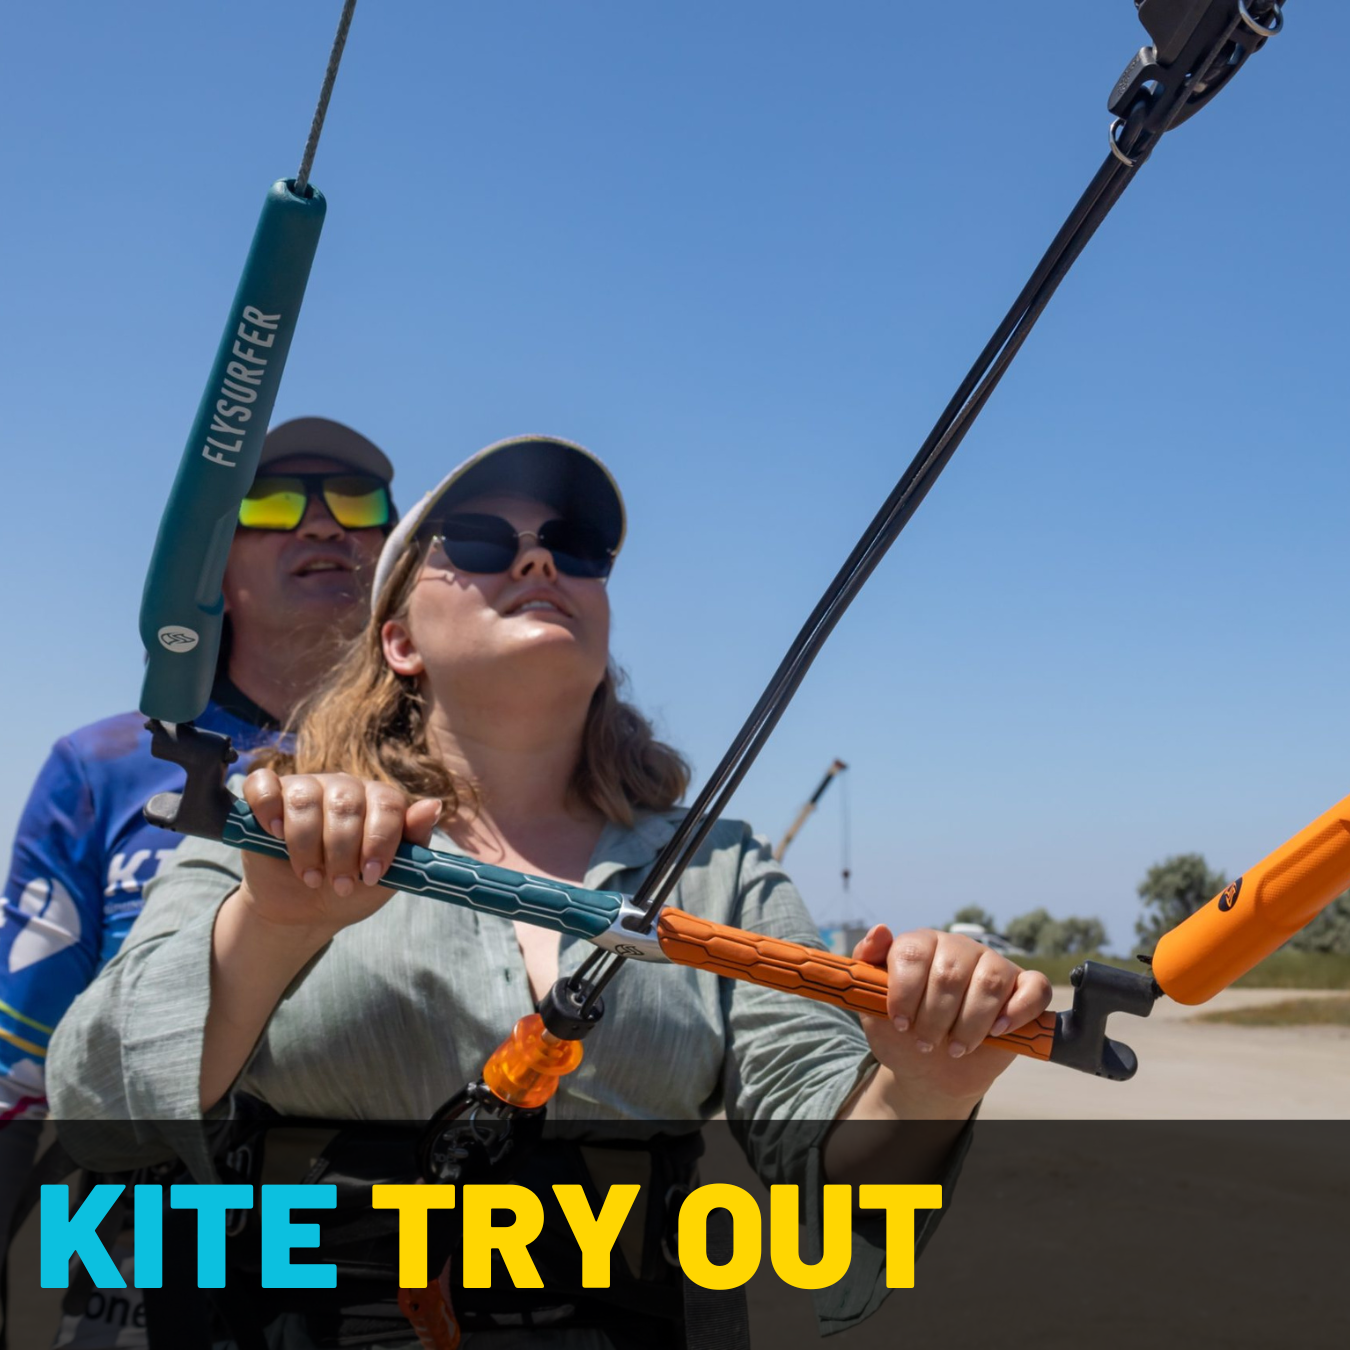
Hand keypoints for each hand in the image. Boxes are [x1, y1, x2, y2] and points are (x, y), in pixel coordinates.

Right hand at [236, 768, 441, 938]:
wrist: (305, 911)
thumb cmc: (353, 888)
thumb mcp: (390, 875)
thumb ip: (412, 841)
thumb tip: (434, 805)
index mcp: (377, 801)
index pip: (387, 803)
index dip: (380, 840)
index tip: (372, 874)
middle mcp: (343, 787)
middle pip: (346, 803)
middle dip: (343, 851)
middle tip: (339, 884)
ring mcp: (304, 787)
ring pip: (305, 798)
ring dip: (306, 845)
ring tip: (310, 877)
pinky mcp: (268, 797)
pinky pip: (263, 784)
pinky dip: (267, 807)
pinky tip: (275, 834)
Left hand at [852, 925, 1052, 1112]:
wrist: (930, 1067)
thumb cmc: (902, 1030)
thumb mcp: (872, 1003)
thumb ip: (866, 964)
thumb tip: (879, 929)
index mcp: (922, 944)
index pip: (913, 952)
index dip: (905, 992)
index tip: (900, 1023)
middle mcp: (959, 947)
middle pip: (951, 972)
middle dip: (935, 1016)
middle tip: (925, 1042)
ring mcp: (994, 965)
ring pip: (989, 982)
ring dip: (970, 1023)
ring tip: (955, 1048)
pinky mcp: (1023, 989)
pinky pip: (1035, 989)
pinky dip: (1017, 1011)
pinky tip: (997, 1031)